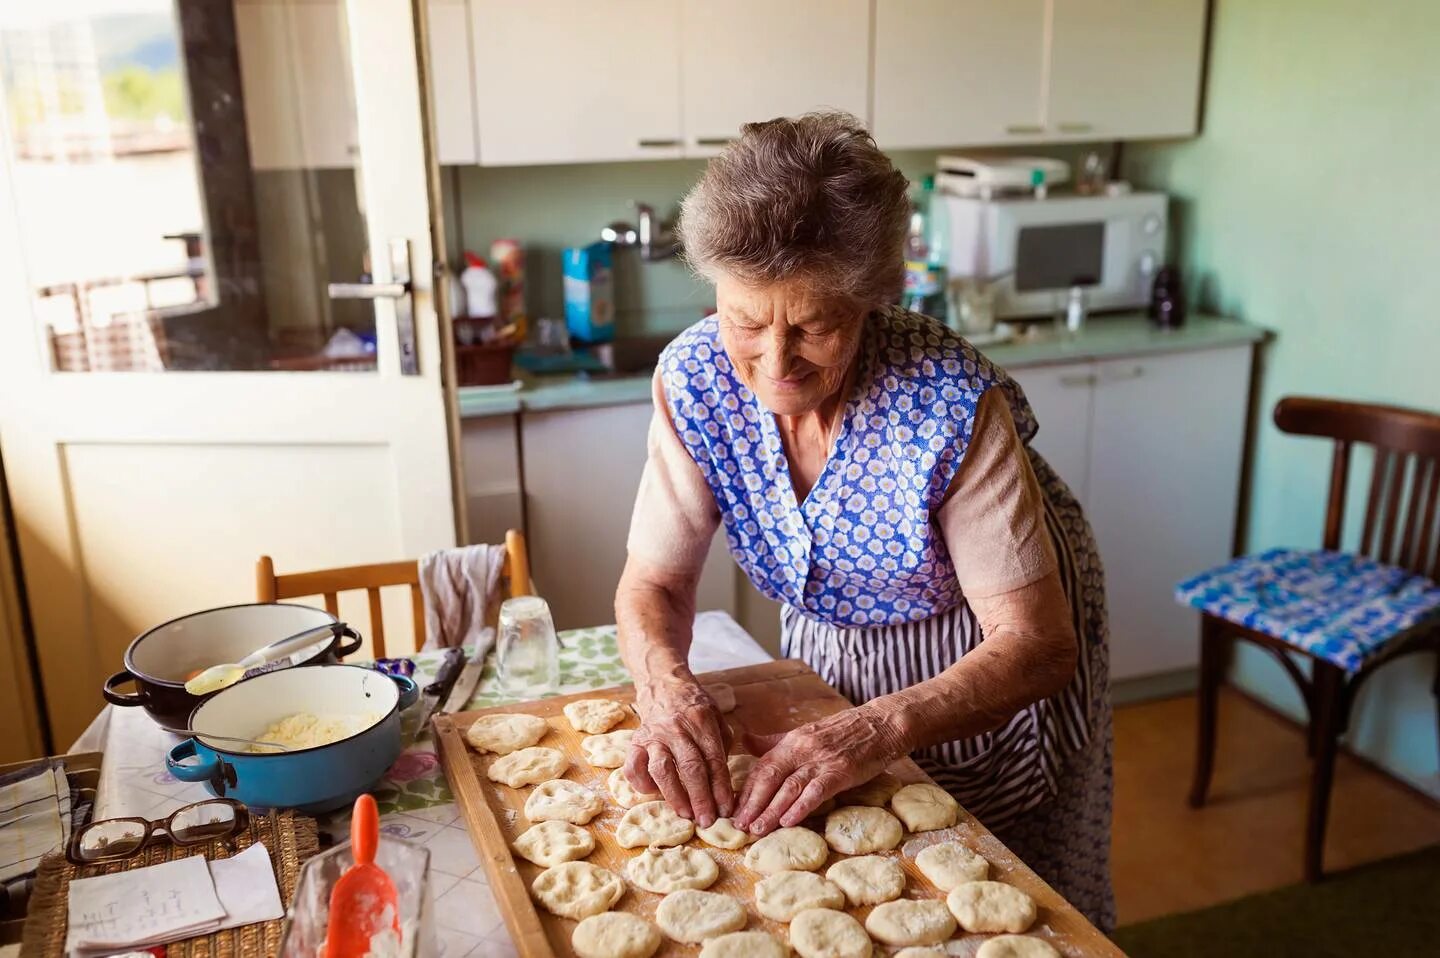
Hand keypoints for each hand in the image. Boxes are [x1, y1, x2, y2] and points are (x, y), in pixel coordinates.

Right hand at [626, 679, 732, 826]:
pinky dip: (641, 784)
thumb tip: (723, 781)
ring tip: (685, 813)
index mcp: (701, 721)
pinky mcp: (635, 741)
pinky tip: (653, 793)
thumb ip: (721, 744)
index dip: (721, 787)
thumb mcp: (716, 716)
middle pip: (690, 768)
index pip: (714, 760)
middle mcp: (676, 729)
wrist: (662, 684)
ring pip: (662, 769)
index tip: (726, 809)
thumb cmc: (693, 706)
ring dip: (674, 795)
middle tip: (707, 820)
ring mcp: (653, 735)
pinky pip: (633, 767)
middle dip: (701, 798)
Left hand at [732, 705, 904, 835]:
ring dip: (771, 810)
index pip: (761, 767)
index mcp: (791, 741)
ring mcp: (821, 760)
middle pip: (769, 777)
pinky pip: (817, 790)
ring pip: (789, 787)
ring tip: (757, 829)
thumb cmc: (844, 732)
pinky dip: (801, 806)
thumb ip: (774, 742)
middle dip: (752, 803)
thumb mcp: (805, 733)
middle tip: (739, 826)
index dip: (746, 789)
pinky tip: (788, 821)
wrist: (881, 724)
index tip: (732, 810)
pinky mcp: (841, 771)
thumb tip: (744, 740)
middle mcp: (802, 749)